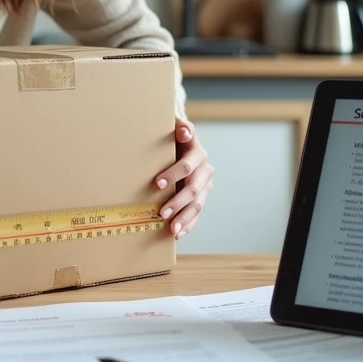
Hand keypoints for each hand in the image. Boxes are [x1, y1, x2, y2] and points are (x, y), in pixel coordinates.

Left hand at [153, 120, 212, 240]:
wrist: (182, 143)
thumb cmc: (171, 136)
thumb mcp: (173, 127)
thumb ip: (179, 127)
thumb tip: (183, 132)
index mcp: (197, 152)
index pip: (186, 165)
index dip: (173, 174)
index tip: (157, 184)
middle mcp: (205, 169)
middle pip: (193, 188)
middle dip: (177, 202)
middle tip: (161, 213)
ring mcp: (205, 185)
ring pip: (197, 204)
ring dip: (184, 218)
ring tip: (171, 229)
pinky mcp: (202, 197)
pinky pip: (197, 214)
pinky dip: (189, 225)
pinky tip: (178, 234)